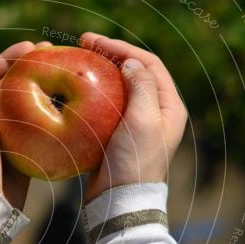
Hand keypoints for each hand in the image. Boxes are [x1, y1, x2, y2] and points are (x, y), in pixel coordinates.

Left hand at [0, 40, 51, 209]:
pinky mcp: (17, 157)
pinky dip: (48, 119)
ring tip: (61, 77)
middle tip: (51, 56)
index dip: (7, 57)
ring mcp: (1, 141)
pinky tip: (65, 110)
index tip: (31, 46)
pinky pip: (34, 133)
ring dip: (40, 92)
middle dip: (26, 70)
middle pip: (6, 88)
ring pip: (22, 108)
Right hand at [79, 32, 187, 200]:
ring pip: (118, 88)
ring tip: (78, 61)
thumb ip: (141, 87)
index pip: (149, 63)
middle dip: (109, 55)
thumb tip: (131, 63)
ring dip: (99, 72)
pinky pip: (105, 106)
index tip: (94, 40)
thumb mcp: (142, 121)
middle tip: (82, 44)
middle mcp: (156, 113)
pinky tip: (75, 90)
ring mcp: (135, 125)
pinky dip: (92, 94)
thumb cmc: (134, 162)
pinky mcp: (116, 136)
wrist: (119, 203)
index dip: (122, 48)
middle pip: (134, 72)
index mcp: (169, 106)